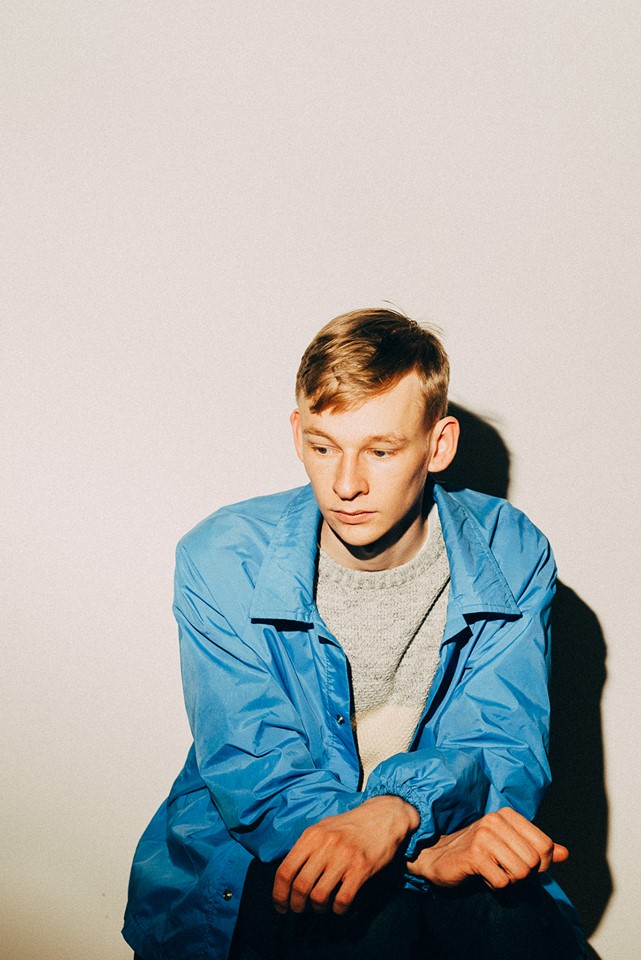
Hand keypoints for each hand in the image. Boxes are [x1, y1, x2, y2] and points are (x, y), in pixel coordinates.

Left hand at [272, 795, 418, 915]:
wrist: (383, 816)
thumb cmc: (349, 826)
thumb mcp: (323, 828)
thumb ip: (305, 848)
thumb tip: (288, 875)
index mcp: (311, 835)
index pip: (285, 871)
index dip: (279, 894)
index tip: (281, 907)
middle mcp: (325, 845)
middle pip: (300, 887)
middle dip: (296, 905)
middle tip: (300, 910)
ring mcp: (344, 857)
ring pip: (319, 896)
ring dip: (317, 909)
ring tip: (321, 907)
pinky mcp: (362, 868)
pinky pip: (343, 900)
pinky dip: (337, 910)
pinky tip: (338, 906)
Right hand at [407, 807, 568, 889]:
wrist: (438, 857)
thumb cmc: (478, 852)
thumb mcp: (510, 846)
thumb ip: (538, 848)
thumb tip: (565, 853)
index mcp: (508, 814)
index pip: (545, 845)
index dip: (541, 864)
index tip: (523, 865)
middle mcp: (496, 820)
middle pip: (534, 862)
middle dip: (522, 874)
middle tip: (503, 869)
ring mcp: (484, 836)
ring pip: (520, 873)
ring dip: (508, 880)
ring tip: (492, 870)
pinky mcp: (474, 855)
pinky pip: (502, 882)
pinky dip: (495, 885)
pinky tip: (481, 874)